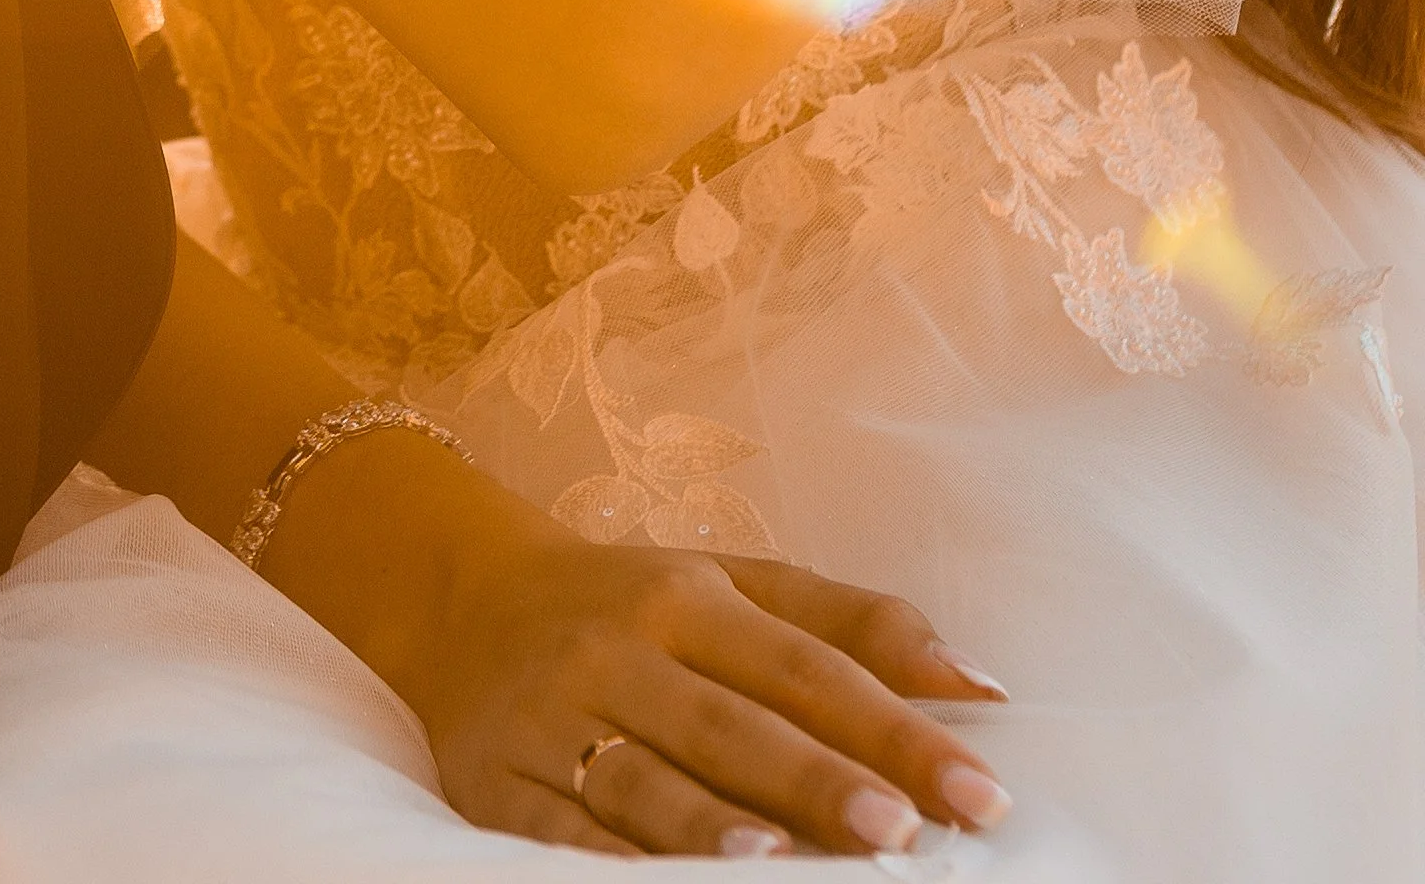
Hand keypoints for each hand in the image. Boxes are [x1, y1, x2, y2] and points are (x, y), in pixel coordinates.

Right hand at [263, 428, 1007, 858]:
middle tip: (901, 832)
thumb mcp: (735, 586)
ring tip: (786, 860)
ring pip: (644, 781)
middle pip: (732, 725)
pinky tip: (657, 883)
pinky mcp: (493, 782)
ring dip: (714, 826)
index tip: (977, 788)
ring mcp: (552, 718)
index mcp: (689, 597)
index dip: (894, 728)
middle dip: (819, 780)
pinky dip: (605, 862)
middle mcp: (619, 649)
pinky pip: (556, 831)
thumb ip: (855, 626)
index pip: (807, 667)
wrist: (460, 597)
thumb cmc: (632, 602)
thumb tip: (979, 686)